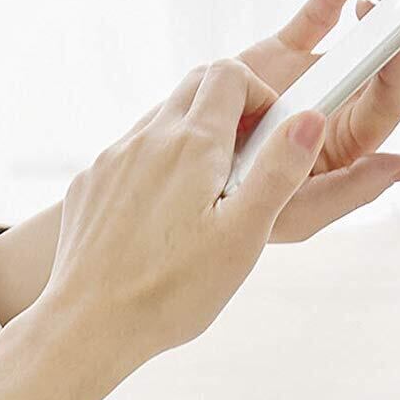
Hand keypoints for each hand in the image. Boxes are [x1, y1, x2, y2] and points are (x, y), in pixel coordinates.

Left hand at [39, 58, 329, 366]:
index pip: (230, 74)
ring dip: (191, 138)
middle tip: (245, 160)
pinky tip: (162, 219)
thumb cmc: (173, 291)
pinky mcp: (89, 185)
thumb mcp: (244, 236)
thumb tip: (310, 118)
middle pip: (194, 85)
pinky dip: (155, 167)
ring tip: (205, 197)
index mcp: (192, 144)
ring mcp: (112, 160)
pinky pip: (129, 155)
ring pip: (160, 120)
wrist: (90, 325)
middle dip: (228, 105)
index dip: (259, 94)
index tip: (270, 137)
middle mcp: (147, 138)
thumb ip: (278, 172)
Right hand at [232, 0, 399, 243]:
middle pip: (397, 66)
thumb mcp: (300, 212)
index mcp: (353, 142)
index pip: (394, 101)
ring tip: (369, 3)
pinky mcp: (283, 55)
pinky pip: (313, 21)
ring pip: (362, 39)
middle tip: (388, 20)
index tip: (391, 48)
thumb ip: (355, 188)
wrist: (187, 181)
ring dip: (375, 15)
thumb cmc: (247, 208)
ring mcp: (315, 77)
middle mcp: (343, 105)